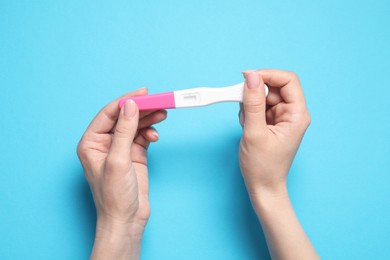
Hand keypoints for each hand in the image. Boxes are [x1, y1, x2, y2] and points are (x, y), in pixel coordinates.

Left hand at [77, 88, 166, 258]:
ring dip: (148, 119)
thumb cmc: (114, 196)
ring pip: (135, 125)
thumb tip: (130, 106)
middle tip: (159, 101)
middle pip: (124, 117)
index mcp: (91, 143)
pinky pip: (143, 136)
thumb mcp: (118, 160)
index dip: (126, 101)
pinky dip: (151, 133)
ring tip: (162, 114)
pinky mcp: (134, 154)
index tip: (144, 93)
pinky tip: (156, 136)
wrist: (127, 219)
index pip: (109, 113)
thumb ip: (124, 131)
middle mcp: (104, 143)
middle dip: (141, 109)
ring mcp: (120, 148)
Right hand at [239, 70, 310, 197]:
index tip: (247, 77)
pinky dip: (249, 113)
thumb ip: (252, 103)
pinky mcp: (272, 122)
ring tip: (247, 124)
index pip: (288, 81)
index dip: (268, 75)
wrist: (263, 187)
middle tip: (241, 103)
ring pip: (264, 96)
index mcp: (297, 115)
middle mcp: (292, 113)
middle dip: (254, 93)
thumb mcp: (254, 132)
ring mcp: (282, 118)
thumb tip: (251, 77)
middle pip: (274, 87)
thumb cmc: (263, 167)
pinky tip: (248, 127)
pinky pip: (259, 107)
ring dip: (250, 105)